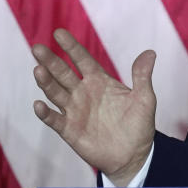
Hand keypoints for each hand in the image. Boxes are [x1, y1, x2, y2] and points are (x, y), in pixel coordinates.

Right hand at [32, 29, 156, 185]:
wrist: (133, 155)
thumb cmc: (139, 125)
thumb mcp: (145, 99)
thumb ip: (142, 76)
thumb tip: (150, 52)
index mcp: (99, 81)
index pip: (82, 60)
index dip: (72, 47)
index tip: (59, 33)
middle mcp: (83, 93)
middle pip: (63, 73)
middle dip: (51, 61)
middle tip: (38, 48)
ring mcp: (74, 111)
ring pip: (56, 93)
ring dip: (46, 82)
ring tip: (38, 70)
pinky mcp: (69, 130)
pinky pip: (54, 120)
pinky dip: (45, 113)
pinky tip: (39, 105)